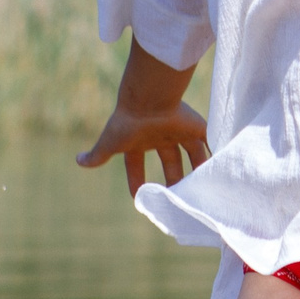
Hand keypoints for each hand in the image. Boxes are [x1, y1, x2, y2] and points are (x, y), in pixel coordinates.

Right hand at [79, 100, 209, 197]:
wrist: (147, 100)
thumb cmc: (127, 122)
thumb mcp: (110, 143)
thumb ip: (97, 155)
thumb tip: (78, 161)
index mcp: (139, 141)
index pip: (136, 165)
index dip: (137, 180)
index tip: (140, 196)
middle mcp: (160, 136)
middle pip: (170, 163)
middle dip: (174, 180)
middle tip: (179, 198)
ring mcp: (178, 131)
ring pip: (192, 155)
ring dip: (197, 172)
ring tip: (203, 191)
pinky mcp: (195, 127)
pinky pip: (209, 142)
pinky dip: (215, 153)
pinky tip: (221, 168)